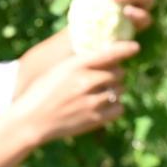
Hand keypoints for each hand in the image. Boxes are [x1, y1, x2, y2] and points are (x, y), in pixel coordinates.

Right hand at [9, 41, 139, 143]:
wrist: (31, 120)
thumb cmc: (43, 92)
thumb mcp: (59, 70)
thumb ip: (81, 63)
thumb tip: (106, 58)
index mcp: (75, 65)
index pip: (108, 53)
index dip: (125, 48)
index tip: (135, 47)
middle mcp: (86, 81)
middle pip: (117, 72)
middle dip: (115, 73)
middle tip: (104, 78)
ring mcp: (92, 101)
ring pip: (119, 90)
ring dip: (115, 90)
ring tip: (100, 93)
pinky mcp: (95, 119)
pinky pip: (119, 108)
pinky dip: (115, 106)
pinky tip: (104, 106)